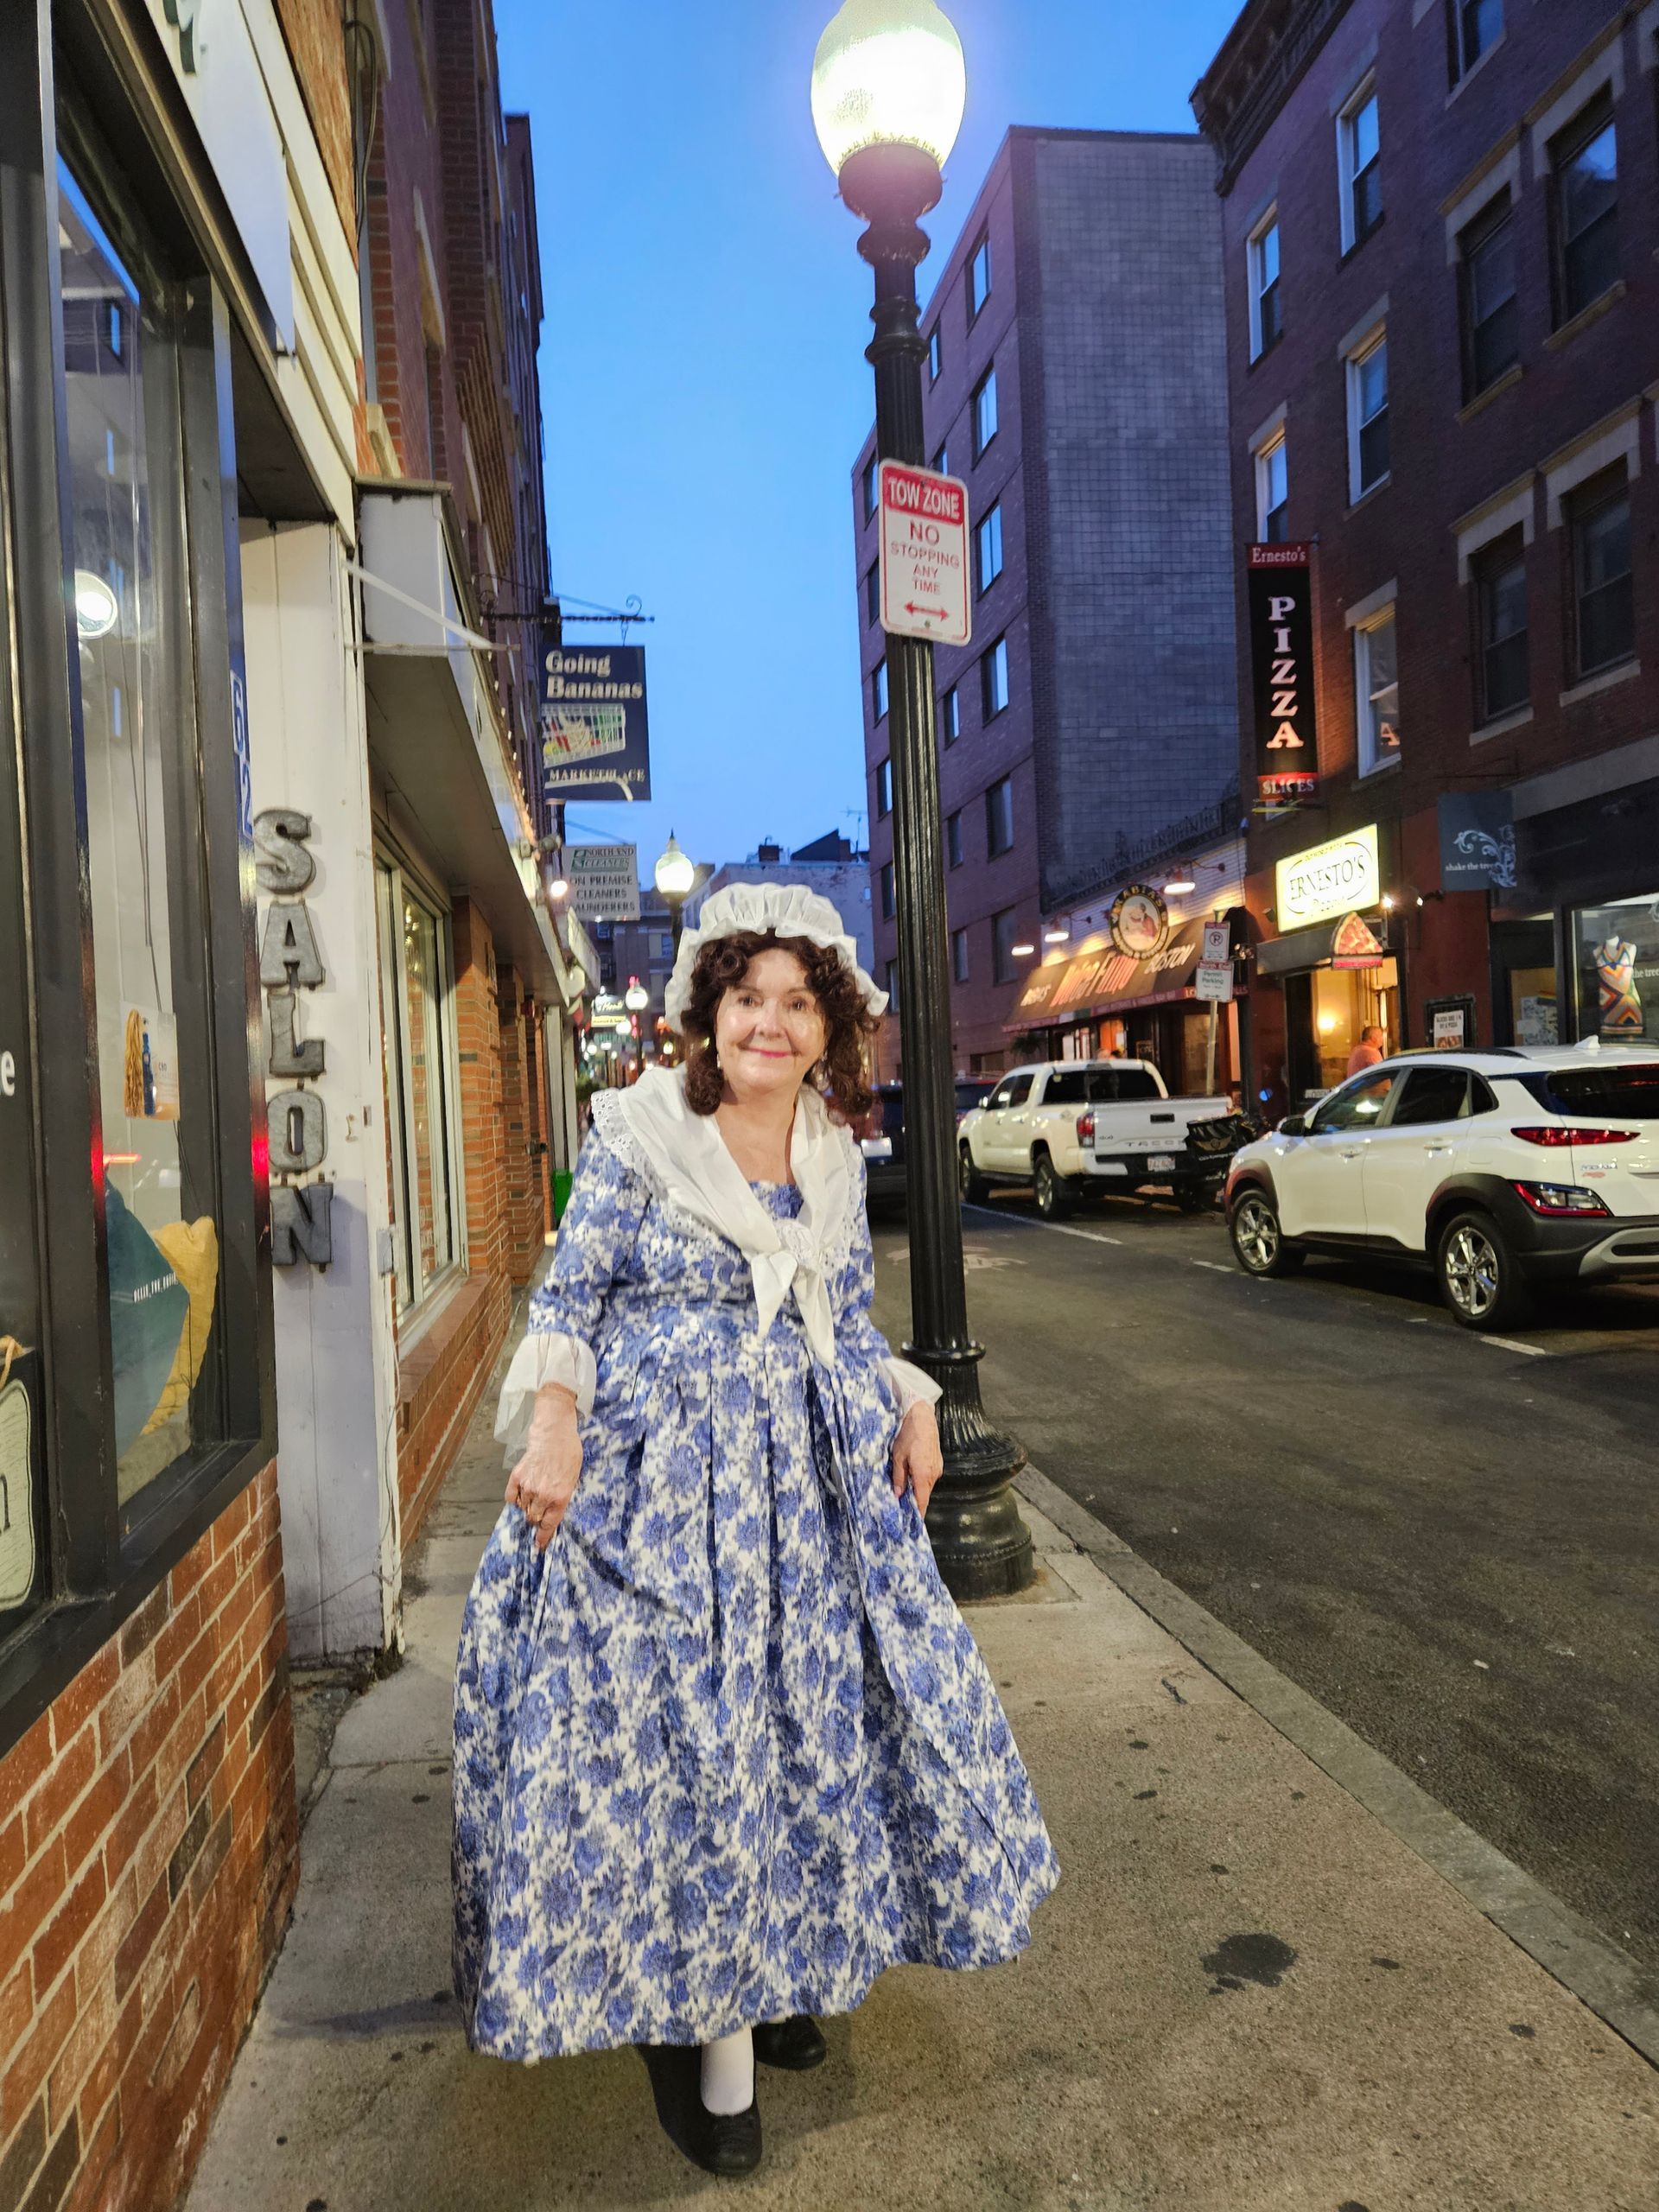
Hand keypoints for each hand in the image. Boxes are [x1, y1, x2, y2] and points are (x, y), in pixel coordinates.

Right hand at [505, 1385, 581, 1552]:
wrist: (553, 1433)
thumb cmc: (569, 1453)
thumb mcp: (573, 1478)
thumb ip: (563, 1496)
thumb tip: (554, 1510)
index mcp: (560, 1497)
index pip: (549, 1525)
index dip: (543, 1538)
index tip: (539, 1546)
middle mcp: (543, 1495)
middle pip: (533, 1518)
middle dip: (536, 1519)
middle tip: (539, 1511)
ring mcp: (528, 1486)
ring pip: (523, 1508)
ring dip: (527, 1507)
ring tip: (533, 1495)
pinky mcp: (517, 1477)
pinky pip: (511, 1497)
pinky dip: (514, 1499)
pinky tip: (521, 1493)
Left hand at [891, 1402, 942, 1518]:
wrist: (922, 1416)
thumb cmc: (907, 1435)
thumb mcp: (898, 1456)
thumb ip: (899, 1477)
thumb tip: (898, 1495)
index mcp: (923, 1474)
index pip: (922, 1501)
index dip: (918, 1514)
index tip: (912, 1524)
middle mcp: (933, 1474)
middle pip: (925, 1495)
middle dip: (915, 1503)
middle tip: (902, 1510)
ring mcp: (937, 1468)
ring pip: (927, 1486)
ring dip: (917, 1491)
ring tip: (904, 1495)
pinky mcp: (937, 1462)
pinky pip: (929, 1477)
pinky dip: (921, 1481)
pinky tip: (911, 1479)